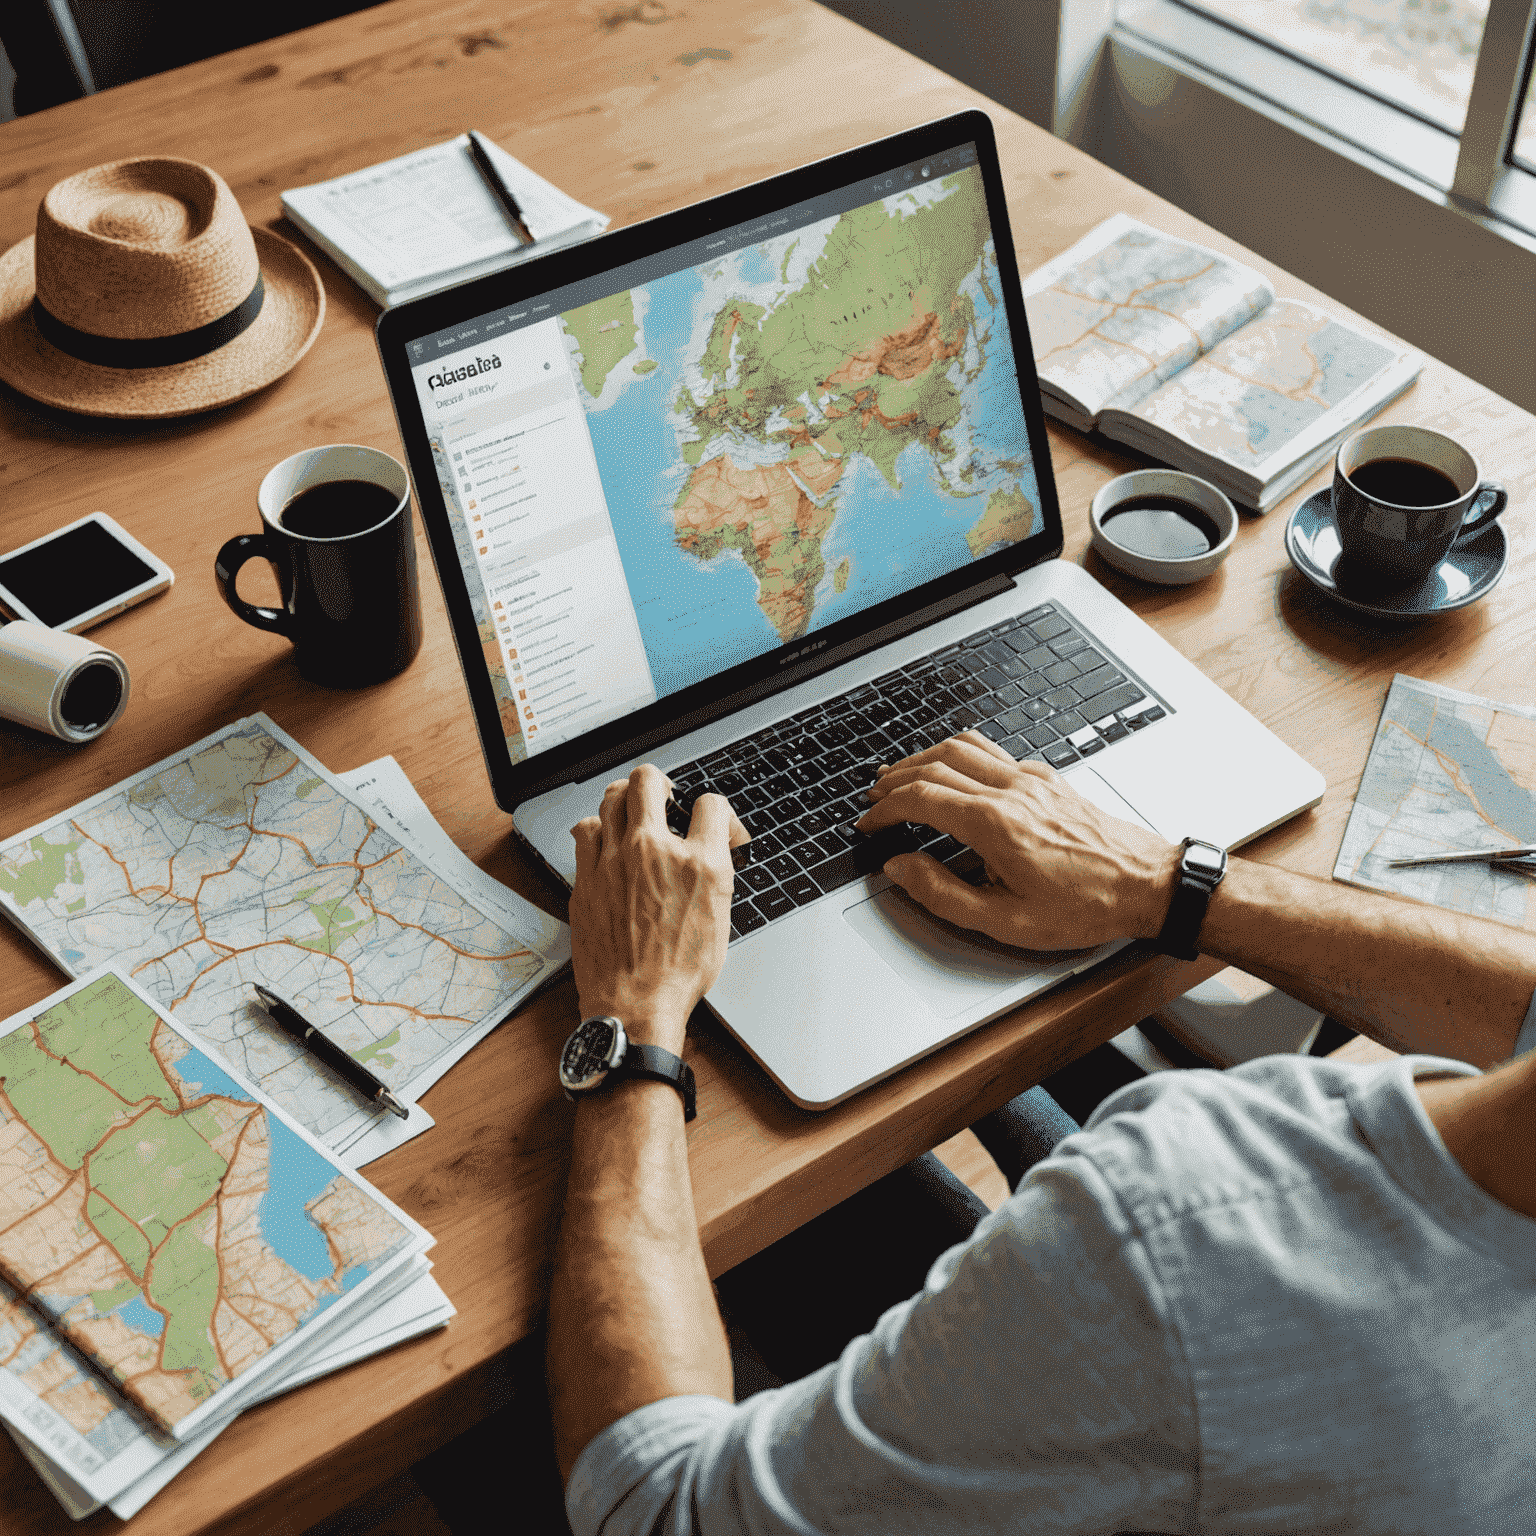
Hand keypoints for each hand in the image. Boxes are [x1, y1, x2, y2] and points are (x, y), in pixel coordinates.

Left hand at [569, 765, 746, 1052]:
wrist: (635, 1005)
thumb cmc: (679, 974)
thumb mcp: (721, 920)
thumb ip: (715, 874)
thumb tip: (712, 852)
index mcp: (700, 864)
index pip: (711, 804)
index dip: (716, 812)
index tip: (713, 824)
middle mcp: (655, 852)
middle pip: (648, 780)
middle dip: (660, 782)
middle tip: (664, 797)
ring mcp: (614, 862)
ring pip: (611, 797)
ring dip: (625, 800)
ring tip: (632, 814)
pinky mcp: (586, 879)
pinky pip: (585, 830)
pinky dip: (597, 829)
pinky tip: (604, 841)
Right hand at [859, 732, 1177, 950]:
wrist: (1148, 884)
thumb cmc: (1086, 906)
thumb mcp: (1007, 922)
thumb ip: (944, 894)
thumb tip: (902, 869)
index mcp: (996, 825)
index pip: (922, 798)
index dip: (885, 809)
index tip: (870, 823)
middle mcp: (1012, 791)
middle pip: (935, 763)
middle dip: (896, 779)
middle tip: (875, 799)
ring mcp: (1031, 779)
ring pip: (962, 746)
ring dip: (924, 757)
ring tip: (902, 777)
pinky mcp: (1047, 778)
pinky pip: (991, 751)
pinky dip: (958, 755)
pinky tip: (953, 774)